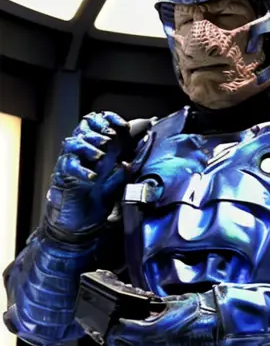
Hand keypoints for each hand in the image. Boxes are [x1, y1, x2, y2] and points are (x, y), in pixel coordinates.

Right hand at [44, 111, 131, 244]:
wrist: (80, 226)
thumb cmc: (96, 202)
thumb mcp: (116, 184)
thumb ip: (122, 172)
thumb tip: (130, 163)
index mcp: (96, 150)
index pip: (98, 124)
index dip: (109, 119)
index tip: (123, 125)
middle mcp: (82, 154)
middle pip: (84, 128)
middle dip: (98, 131)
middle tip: (110, 138)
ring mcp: (71, 163)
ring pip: (73, 143)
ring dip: (88, 146)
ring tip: (100, 155)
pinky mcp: (62, 176)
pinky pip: (68, 166)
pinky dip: (81, 170)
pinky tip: (92, 177)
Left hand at [102, 278, 220, 345]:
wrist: (216, 325)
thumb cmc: (197, 310)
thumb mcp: (170, 302)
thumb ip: (151, 307)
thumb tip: (137, 307)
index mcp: (152, 331)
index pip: (120, 331)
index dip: (113, 324)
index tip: (113, 316)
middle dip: (114, 335)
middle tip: (115, 324)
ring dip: (124, 345)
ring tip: (126, 332)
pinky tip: (139, 343)